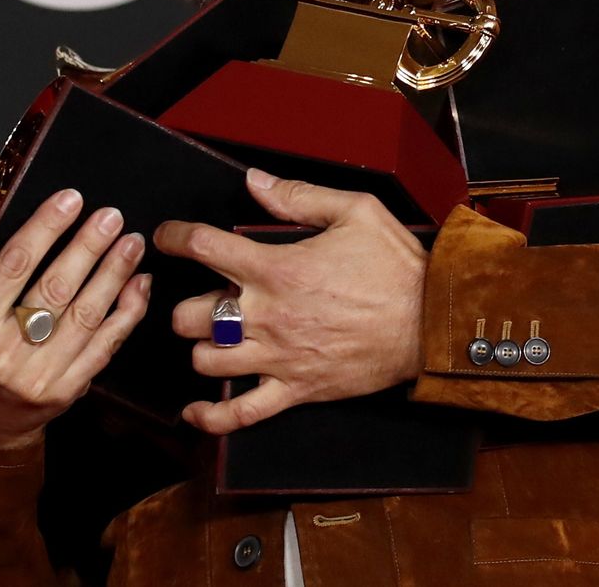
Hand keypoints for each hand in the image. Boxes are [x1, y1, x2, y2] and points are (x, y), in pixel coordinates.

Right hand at [0, 189, 151, 448]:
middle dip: (87, 246)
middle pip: (54, 289)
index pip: (12, 266)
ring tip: (131, 242)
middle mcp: (2, 354)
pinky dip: (128, 312)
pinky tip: (139, 283)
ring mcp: (39, 375)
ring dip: (114, 274)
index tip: (70, 198)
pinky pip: (106, 345)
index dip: (44, 228)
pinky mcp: (68, 389)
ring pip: (86, 316)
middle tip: (110, 215)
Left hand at [158, 168, 427, 434]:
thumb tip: (254, 181)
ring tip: (213, 338)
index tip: (167, 236)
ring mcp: (279, 357)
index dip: (174, 237)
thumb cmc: (397, 266)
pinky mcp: (296, 390)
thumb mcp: (355, 211)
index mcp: (278, 267)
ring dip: (201, 349)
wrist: (431, 321)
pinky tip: (195, 410)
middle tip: (202, 297)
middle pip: (190, 316)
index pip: (203, 247)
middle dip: (186, 305)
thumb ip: (298, 197)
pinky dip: (211, 417)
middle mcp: (269, 315)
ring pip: (206, 362)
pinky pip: (241, 414)